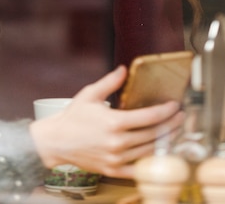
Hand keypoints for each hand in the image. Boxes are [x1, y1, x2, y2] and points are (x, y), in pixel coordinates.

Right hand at [29, 66, 183, 178]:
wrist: (57, 141)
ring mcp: (116, 158)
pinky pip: (138, 169)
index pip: (149, 117)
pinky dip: (150, 162)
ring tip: (173, 132)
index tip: (174, 105)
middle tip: (180, 118)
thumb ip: (110, 82)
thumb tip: (124, 69)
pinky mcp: (113, 170)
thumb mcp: (90, 94)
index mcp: (114, 122)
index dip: (166, 111)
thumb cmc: (73, 116)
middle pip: (154, 134)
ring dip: (165, 142)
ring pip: (149, 151)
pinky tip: (158, 153)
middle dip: (171, 125)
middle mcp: (117, 142)